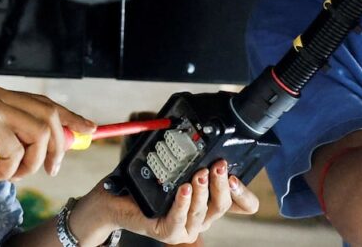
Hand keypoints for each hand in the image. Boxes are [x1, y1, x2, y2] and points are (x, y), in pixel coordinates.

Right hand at [0, 84, 94, 190]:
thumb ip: (22, 137)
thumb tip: (62, 142)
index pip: (43, 102)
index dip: (69, 116)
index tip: (89, 130)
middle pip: (49, 114)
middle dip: (58, 145)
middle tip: (52, 170)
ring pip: (39, 134)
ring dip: (30, 163)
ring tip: (10, 174)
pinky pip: (19, 151)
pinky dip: (11, 170)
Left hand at [70, 161, 259, 244]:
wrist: (116, 197)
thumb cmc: (149, 180)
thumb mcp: (177, 163)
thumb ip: (194, 153)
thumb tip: (202, 128)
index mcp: (209, 201)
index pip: (242, 205)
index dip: (244, 194)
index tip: (236, 175)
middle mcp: (202, 216)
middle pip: (223, 205)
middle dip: (223, 185)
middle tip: (218, 166)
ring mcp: (187, 227)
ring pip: (203, 211)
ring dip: (202, 191)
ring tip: (198, 173)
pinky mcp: (169, 233)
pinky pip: (179, 219)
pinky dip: (182, 203)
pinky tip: (183, 189)